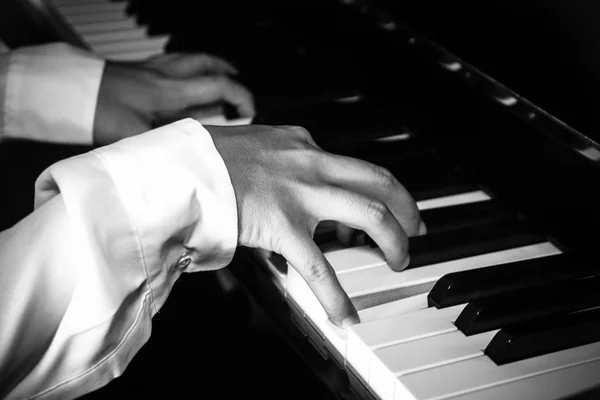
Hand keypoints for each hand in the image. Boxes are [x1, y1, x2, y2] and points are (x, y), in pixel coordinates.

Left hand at [94, 53, 254, 144]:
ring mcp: (153, 68)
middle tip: (241, 91)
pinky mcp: (141, 67)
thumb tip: (188, 159)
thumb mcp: (136, 138)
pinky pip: (174, 60)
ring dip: (213, 66)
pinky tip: (186, 76)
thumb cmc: (98, 113)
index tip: (249, 112)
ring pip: (193, 57)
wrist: (69, 91)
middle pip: (210, 64)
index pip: (218, 85)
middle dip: (232, 76)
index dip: (241, 97)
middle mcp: (166, 75)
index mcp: (170, 92)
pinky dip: (189, 65)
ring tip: (223, 77)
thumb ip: (166, 146)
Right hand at [206, 124, 424, 327]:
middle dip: (407, 207)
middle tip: (416, 228)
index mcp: (301, 145)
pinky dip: (337, 295)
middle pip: (380, 181)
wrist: (180, 168)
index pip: (351, 165)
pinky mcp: (284, 226)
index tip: (384, 201)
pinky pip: (320, 267)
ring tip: (399, 262)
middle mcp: (311, 164)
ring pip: (369, 216)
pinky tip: (347, 315)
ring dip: (393, 242)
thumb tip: (279, 178)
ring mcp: (302, 194)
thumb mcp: (250, 146)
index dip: (376, 187)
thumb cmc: (206, 158)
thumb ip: (274, 160)